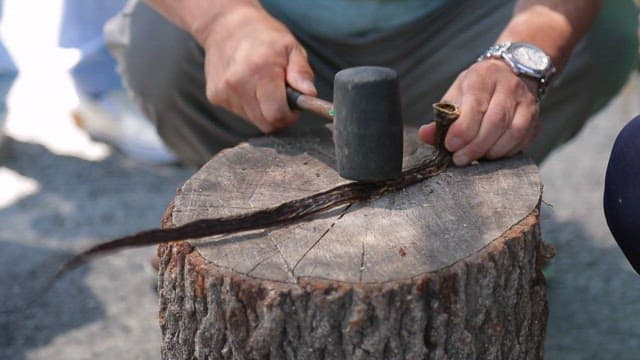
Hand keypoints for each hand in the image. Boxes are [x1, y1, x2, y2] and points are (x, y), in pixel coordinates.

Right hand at [196, 5, 315, 132]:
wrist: (226, 25)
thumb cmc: (263, 35)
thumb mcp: (291, 47)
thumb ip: (302, 72)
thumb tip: (309, 94)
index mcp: (260, 71)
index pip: (276, 115)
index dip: (289, 116)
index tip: (293, 107)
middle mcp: (239, 84)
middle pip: (265, 123)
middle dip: (277, 115)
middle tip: (281, 97)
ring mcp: (224, 92)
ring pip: (252, 120)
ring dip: (262, 110)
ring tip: (262, 86)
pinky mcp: (215, 96)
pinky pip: (240, 113)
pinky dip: (248, 105)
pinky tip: (248, 86)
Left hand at [418, 59, 539, 165]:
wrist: (510, 73)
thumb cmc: (476, 88)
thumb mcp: (456, 95)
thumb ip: (441, 117)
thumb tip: (424, 135)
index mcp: (483, 77)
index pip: (475, 106)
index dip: (462, 130)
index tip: (450, 146)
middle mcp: (508, 86)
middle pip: (495, 121)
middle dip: (475, 146)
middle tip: (459, 159)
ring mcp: (525, 101)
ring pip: (513, 132)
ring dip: (492, 151)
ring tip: (475, 159)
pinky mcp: (535, 117)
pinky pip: (523, 139)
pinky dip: (506, 152)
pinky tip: (492, 155)